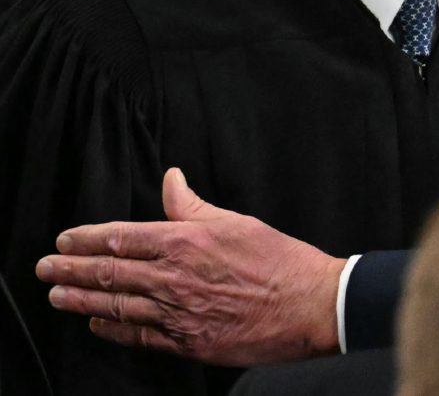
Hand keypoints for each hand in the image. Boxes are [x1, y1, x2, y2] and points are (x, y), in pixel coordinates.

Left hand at [35, 167, 345, 365]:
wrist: (310, 305)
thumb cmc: (281, 261)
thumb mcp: (237, 222)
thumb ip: (194, 206)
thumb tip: (172, 181)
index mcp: (187, 242)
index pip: (122, 239)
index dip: (87, 239)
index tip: (65, 240)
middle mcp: (175, 278)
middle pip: (109, 274)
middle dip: (70, 271)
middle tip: (45, 269)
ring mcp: (178, 314)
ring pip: (116, 307)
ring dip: (81, 302)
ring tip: (58, 297)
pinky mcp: (188, 341)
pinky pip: (139, 336)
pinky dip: (113, 330)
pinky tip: (98, 325)